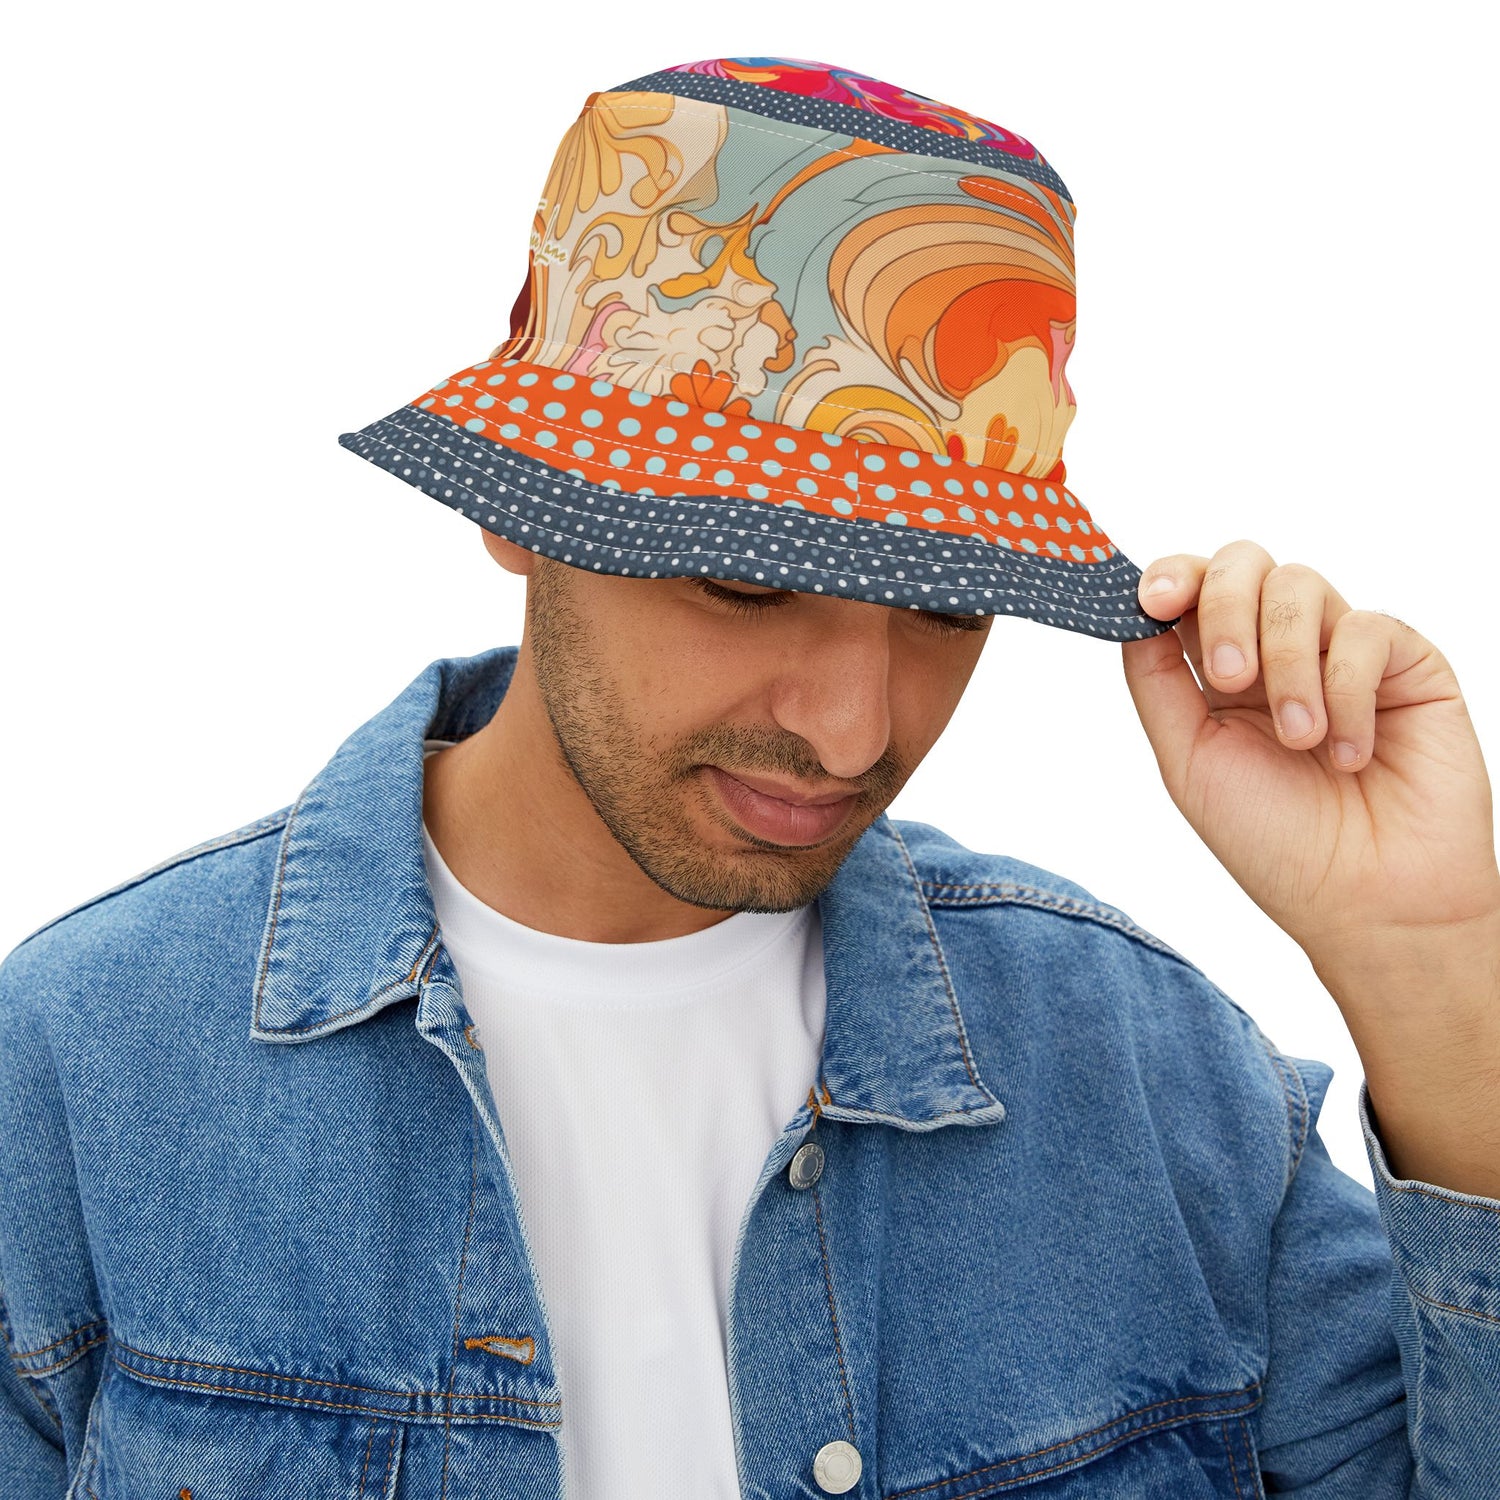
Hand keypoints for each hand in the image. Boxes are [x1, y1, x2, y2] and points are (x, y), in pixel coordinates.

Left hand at [1118, 540, 1499, 963]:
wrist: (1368, 902)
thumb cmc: (1277, 843)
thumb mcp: (1187, 760)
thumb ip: (1156, 681)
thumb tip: (1131, 613)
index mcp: (1219, 670)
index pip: (1191, 588)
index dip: (1170, 576)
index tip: (1152, 599)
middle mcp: (1279, 650)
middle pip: (1242, 563)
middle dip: (1222, 608)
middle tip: (1228, 678)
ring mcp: (1342, 650)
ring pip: (1299, 585)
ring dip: (1286, 663)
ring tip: (1299, 738)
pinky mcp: (1406, 661)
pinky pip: (1366, 628)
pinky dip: (1347, 690)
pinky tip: (1350, 754)